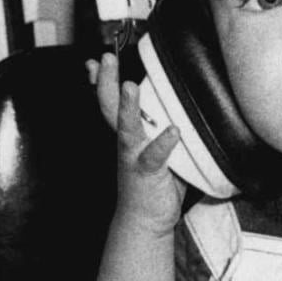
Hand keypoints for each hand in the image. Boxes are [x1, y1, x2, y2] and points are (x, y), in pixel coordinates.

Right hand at [87, 53, 183, 235]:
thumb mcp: (157, 149)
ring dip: (127, 107)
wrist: (145, 221)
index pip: (111, 103)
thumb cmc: (154, 183)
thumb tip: (184, 102)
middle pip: (109, 108)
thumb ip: (163, 127)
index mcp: (128, 134)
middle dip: (106, 82)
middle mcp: (127, 143)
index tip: (97, 60)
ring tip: (129, 87)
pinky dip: (163, 143)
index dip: (102, 81)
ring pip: (127, 128)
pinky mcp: (148, 173)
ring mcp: (134, 157)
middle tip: (105, 59)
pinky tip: (172, 131)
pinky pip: (155, 156)